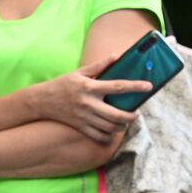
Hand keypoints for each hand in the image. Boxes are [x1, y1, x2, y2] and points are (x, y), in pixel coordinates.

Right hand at [31, 54, 150, 142]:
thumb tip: (116, 56)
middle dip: (131, 116)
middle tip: (136, 114)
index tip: (148, 86)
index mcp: (91, 87)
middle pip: (117, 114)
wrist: (42, 101)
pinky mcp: (81, 127)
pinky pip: (100, 136)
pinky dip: (110, 135)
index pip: (118, 87)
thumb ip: (99, 65)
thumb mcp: (80, 72)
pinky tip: (112, 130)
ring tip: (125, 121)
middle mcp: (89, 104)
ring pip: (110, 127)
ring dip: (122, 126)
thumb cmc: (63, 84)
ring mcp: (85, 118)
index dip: (135, 86)